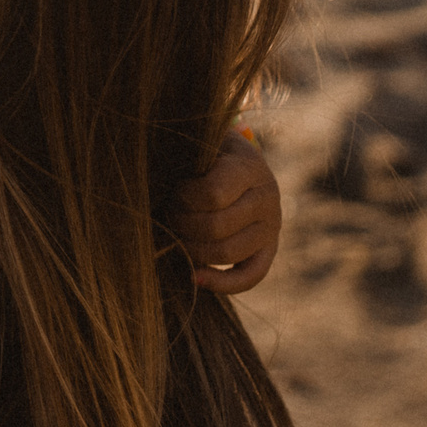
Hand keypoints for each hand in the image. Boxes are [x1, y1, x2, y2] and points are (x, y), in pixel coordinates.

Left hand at [174, 128, 280, 293]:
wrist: (233, 161)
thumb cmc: (205, 153)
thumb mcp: (198, 143)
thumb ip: (183, 155)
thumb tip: (155, 169)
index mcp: (249, 168)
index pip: (212, 195)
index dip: (183, 198)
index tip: (173, 191)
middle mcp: (267, 199)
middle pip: (216, 227)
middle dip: (182, 224)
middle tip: (169, 213)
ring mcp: (271, 227)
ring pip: (226, 252)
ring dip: (192, 248)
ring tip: (177, 233)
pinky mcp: (267, 250)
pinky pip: (250, 276)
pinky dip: (221, 282)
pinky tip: (195, 277)